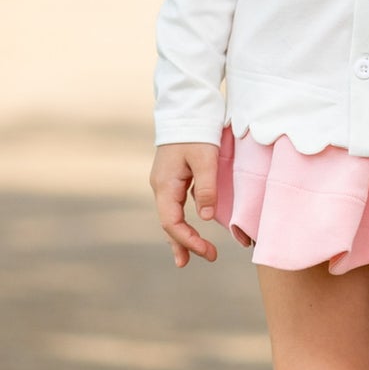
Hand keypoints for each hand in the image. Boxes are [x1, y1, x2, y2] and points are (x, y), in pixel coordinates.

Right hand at [150, 142, 219, 267]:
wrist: (185, 108)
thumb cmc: (196, 132)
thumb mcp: (205, 159)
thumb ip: (206, 189)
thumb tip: (206, 218)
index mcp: (165, 185)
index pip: (172, 223)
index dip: (188, 240)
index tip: (208, 252)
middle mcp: (160, 186)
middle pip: (168, 223)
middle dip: (182, 244)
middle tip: (198, 261)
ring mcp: (164, 182)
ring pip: (170, 215)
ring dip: (180, 236)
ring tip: (187, 257)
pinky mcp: (172, 177)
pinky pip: (175, 206)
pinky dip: (182, 221)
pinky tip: (192, 228)